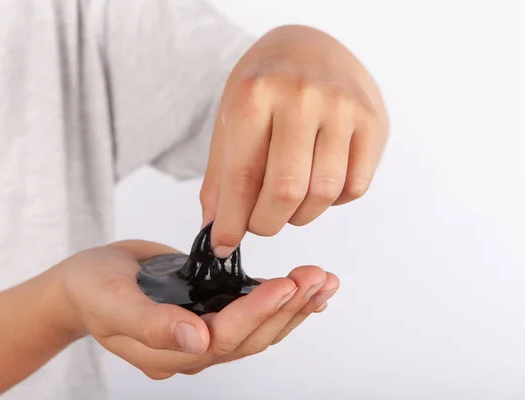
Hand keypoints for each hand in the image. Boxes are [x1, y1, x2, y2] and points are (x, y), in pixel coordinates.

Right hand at [59, 240, 338, 378]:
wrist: (88, 280)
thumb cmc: (92, 288)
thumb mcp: (110, 301)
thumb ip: (149, 323)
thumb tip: (196, 340)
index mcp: (167, 352)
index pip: (222, 338)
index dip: (256, 313)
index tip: (286, 286)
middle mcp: (192, 349)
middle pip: (250, 337)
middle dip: (287, 308)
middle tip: (317, 277)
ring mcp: (203, 332)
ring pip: (259, 330)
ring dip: (294, 306)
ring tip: (323, 281)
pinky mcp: (211, 311)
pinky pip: (252, 314)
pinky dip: (282, 302)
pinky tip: (307, 291)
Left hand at [201, 25, 388, 256]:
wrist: (308, 46)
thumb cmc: (263, 89)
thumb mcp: (230, 122)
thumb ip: (222, 178)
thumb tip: (216, 232)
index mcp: (255, 95)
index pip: (242, 176)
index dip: (232, 222)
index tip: (224, 245)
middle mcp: (301, 97)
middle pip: (286, 191)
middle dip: (266, 223)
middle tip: (258, 224)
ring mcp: (342, 107)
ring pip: (324, 194)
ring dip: (300, 216)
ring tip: (286, 204)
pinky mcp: (373, 121)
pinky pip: (355, 187)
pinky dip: (332, 201)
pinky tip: (317, 184)